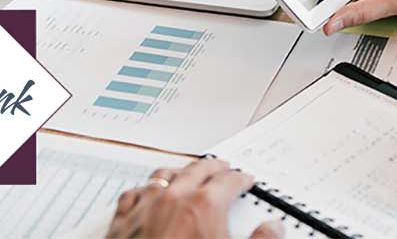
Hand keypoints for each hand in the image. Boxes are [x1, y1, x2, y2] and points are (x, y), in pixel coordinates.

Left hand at [107, 159, 283, 238]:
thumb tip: (273, 230)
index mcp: (204, 205)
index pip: (229, 181)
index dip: (240, 179)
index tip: (245, 180)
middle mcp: (174, 198)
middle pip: (198, 170)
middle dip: (213, 168)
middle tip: (223, 168)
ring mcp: (146, 206)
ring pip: (164, 176)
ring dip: (180, 172)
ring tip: (188, 173)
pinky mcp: (123, 221)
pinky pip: (135, 193)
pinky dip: (146, 189)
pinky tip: (147, 192)